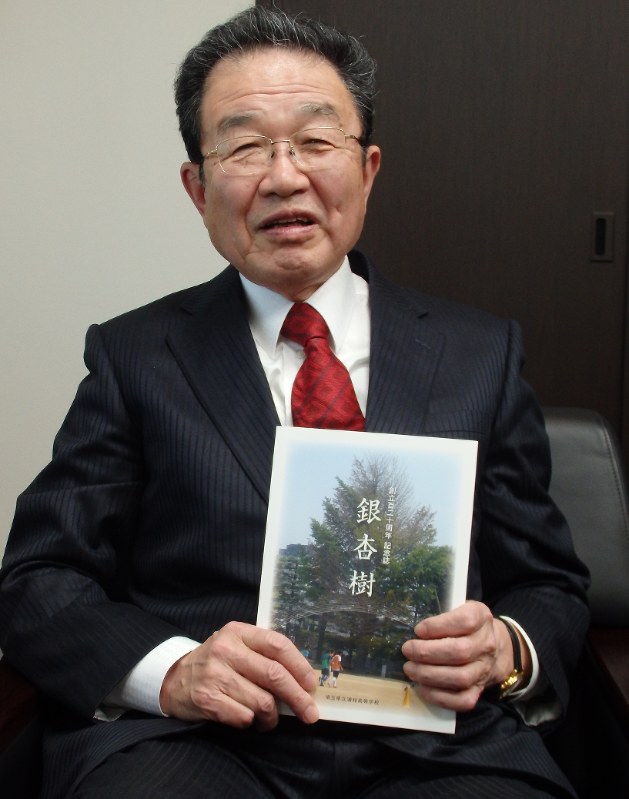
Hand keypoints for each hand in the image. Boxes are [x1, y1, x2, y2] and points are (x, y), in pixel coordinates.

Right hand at [159, 621, 318, 729]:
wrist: (174, 679)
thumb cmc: (215, 664)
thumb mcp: (235, 646)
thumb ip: (263, 655)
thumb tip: (302, 680)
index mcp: (238, 632)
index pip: (277, 644)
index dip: (299, 666)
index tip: (311, 684)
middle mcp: (226, 650)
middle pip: (274, 675)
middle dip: (298, 698)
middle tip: (310, 713)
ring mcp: (214, 674)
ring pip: (262, 701)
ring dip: (271, 716)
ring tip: (268, 718)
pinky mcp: (206, 699)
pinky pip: (244, 717)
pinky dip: (251, 722)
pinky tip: (246, 718)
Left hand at [401, 600, 529, 711]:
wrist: (495, 649)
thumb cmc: (466, 627)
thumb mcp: (458, 610)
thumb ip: (440, 617)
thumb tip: (414, 632)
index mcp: (481, 618)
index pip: (465, 621)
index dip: (438, 626)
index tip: (418, 630)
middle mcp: (486, 644)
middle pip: (460, 651)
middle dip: (428, 652)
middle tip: (407, 650)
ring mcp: (484, 669)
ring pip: (460, 677)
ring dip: (430, 675)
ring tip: (410, 668)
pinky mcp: (479, 690)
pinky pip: (462, 700)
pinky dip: (439, 697)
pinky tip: (422, 687)